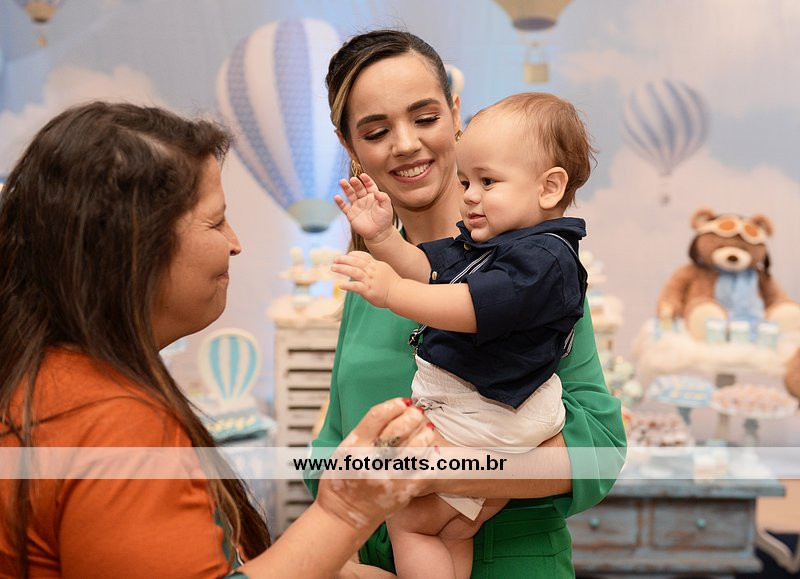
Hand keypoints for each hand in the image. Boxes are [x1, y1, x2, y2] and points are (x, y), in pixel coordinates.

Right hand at [317, 398, 434, 533]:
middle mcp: (370, 460)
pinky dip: (428, 456)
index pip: (377, 416)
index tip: (403, 402)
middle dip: (412, 416)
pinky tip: (431, 449)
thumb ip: (364, 433)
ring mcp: (387, 476)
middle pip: (398, 429)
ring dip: (424, 434)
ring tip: (427, 429)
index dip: (394, 405)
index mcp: (354, 446)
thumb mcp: (343, 450)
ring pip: (413, 448)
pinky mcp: (401, 491)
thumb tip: (390, 412)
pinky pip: (421, 470)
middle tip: (418, 412)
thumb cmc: (342, 481)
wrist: (343, 515)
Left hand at [331, 251, 400, 308]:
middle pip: (356, 262)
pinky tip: (340, 285)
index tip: (346, 255)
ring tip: (332, 268)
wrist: (400, 293)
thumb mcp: (384, 270)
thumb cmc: (392, 283)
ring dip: (342, 269)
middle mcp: (372, 271)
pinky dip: (347, 285)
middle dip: (344, 259)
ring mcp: (370, 280)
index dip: (353, 254)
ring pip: (354, 272)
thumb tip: (364, 265)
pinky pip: (356, 286)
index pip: (363, 256)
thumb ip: (374, 267)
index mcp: (376, 265)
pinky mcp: (368, 291)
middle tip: (334, 259)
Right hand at [335, 173, 393, 242]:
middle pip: (359, 188)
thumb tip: (376, 192)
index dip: (366, 180)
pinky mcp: (351, 214)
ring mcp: (357, 205)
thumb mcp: (387, 208)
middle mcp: (364, 199)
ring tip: (342, 182)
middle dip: (356, 183)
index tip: (363, 176)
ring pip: (350, 195)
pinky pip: (344, 207)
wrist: (378, 233)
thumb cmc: (384, 220)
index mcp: (373, 195)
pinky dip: (340, 202)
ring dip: (346, 188)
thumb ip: (384, 198)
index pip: (369, 185)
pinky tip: (337, 197)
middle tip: (353, 179)